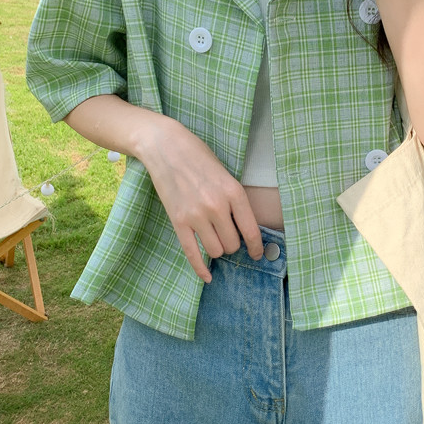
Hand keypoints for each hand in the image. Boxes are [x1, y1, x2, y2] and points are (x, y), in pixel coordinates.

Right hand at [139, 118, 263, 282]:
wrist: (166, 147)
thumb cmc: (199, 158)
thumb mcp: (226, 175)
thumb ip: (236, 201)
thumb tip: (245, 230)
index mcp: (234, 193)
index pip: (251, 231)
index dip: (256, 247)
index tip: (257, 254)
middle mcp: (217, 207)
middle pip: (232, 245)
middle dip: (233, 244)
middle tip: (227, 235)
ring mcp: (196, 215)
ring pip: (215, 250)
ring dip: (217, 249)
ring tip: (214, 238)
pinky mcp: (178, 221)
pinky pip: (192, 253)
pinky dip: (201, 269)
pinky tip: (207, 277)